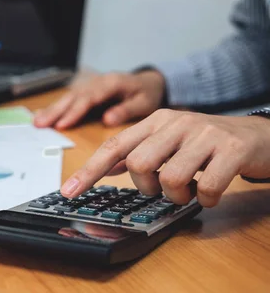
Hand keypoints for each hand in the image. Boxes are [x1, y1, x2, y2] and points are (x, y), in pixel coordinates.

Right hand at [33, 71, 165, 129]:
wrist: (148, 81)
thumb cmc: (147, 93)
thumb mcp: (145, 102)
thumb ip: (127, 110)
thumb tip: (108, 120)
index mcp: (111, 83)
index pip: (89, 98)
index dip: (75, 111)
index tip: (62, 125)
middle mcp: (97, 82)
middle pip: (73, 97)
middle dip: (56, 110)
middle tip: (40, 124)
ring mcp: (89, 84)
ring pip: (67, 97)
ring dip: (51, 109)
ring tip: (36, 122)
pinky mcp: (85, 90)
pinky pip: (68, 98)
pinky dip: (54, 106)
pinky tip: (40, 114)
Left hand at [60, 109, 269, 206]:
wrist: (259, 135)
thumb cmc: (207, 143)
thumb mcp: (169, 141)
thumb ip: (139, 151)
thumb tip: (107, 167)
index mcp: (155, 121)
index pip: (114, 146)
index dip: (89, 170)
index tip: (69, 191)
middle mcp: (176, 123)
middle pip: (138, 164)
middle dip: (147, 186)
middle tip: (163, 187)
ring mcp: (204, 135)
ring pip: (170, 177)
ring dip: (177, 195)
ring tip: (190, 189)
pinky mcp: (231, 150)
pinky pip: (207, 188)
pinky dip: (206, 199)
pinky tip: (211, 192)